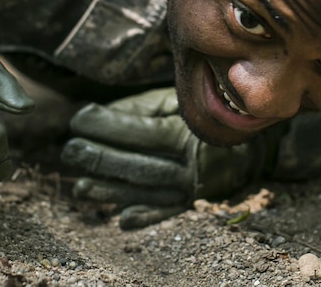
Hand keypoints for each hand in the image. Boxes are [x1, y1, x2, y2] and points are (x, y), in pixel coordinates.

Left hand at [61, 88, 274, 228]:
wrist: (249, 143)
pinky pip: (166, 212)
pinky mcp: (191, 203)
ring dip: (110, 191)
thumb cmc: (202, 113)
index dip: (108, 125)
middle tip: (71, 150)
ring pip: (146, 191)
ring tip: (80, 187)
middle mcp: (190, 163)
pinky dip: (145, 217)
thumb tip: (98, 114)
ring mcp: (191, 186)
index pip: (142, 132)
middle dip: (100, 158)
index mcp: (186, 132)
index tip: (79, 118)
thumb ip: (141, 107)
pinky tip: (121, 219)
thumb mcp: (175, 102)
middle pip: (139, 164)